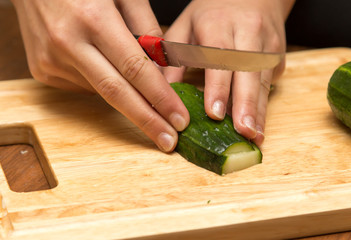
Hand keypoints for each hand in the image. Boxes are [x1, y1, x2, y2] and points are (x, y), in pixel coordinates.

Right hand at [11, 0, 189, 151]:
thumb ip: (148, 29)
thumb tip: (165, 66)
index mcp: (94, 19)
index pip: (136, 70)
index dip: (160, 98)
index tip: (179, 120)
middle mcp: (68, 43)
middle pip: (116, 93)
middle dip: (147, 120)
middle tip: (169, 141)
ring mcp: (51, 60)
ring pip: (101, 90)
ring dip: (125, 93)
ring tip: (132, 79)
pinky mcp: (42, 70)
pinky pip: (84, 85)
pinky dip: (102, 82)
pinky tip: (101, 64)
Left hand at [163, 0, 293, 145]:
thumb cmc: (213, 13)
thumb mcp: (186, 26)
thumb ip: (172, 57)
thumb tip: (159, 94)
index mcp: (218, 24)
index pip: (219, 57)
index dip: (218, 87)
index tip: (215, 113)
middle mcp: (247, 33)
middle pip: (248, 72)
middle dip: (246, 105)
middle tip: (243, 133)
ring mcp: (268, 44)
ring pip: (263, 81)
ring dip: (259, 112)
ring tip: (255, 138)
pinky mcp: (278, 56)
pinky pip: (269, 83)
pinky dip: (264, 107)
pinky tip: (258, 127)